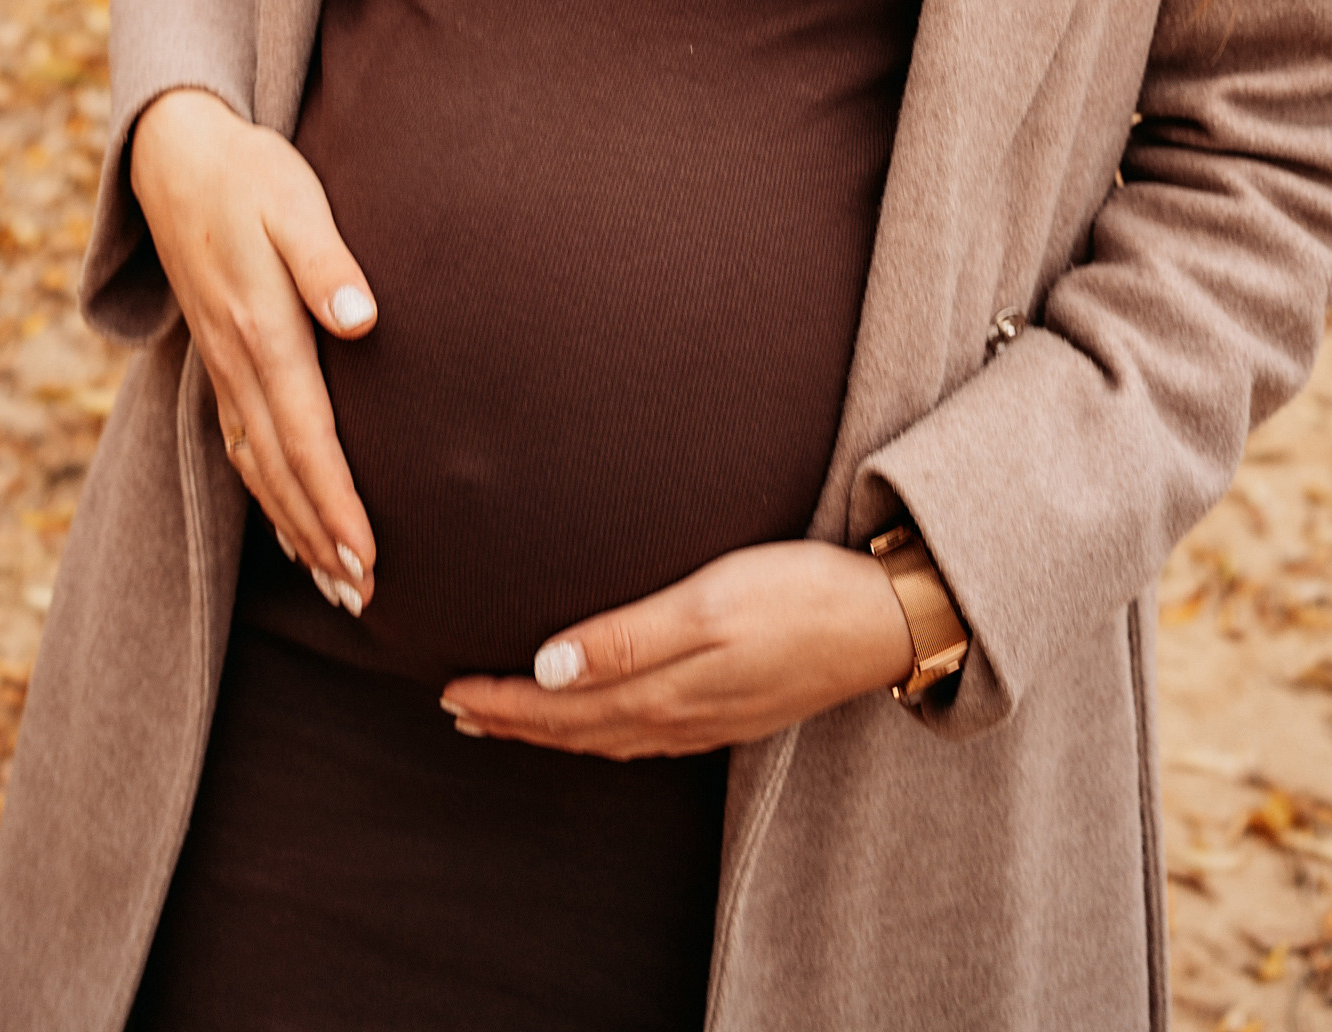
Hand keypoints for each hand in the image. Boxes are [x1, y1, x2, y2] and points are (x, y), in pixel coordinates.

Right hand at [130, 87, 378, 612]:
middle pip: (282, 468)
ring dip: (295, 526)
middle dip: (320, 537)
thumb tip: (361, 318)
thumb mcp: (293, 200)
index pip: (306, 437)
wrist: (174, 154)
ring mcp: (221, 364)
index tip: (366, 557)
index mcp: (262, 329)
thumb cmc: (249, 172)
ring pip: (258, 465)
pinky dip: (267, 491)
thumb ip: (327, 260)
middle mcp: (237, 360)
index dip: (335, 503)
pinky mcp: (219, 356)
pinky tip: (286, 520)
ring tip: (334, 582)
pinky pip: (240, 442)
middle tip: (362, 596)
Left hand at [439, 540, 916, 758]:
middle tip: (456, 709)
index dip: (502, 701)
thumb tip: (549, 667)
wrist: (883, 620)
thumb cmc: (796, 594)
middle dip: (513, 719)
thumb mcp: (709, 604)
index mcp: (665, 689)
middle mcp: (678, 715)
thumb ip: (628, 638)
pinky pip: (642, 736)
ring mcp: (706, 719)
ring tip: (508, 716)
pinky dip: (599, 732)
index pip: (560, 707)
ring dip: (552, 729)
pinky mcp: (729, 710)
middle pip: (576, 729)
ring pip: (606, 737)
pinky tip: (596, 719)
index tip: (449, 690)